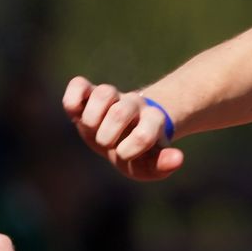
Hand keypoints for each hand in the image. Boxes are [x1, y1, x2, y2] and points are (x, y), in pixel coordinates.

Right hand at [62, 77, 184, 180]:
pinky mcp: (88, 92)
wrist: (123, 137)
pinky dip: (73, 99)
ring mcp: (111, 96)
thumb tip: (178, 158)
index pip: (145, 133)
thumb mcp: (149, 165)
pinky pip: (79, 85)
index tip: (124, 155)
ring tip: (92, 128)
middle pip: (121, 112)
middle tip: (107, 143)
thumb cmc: (137, 154)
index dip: (129, 150)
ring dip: (92, 119)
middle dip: (107, 137)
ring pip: (104, 93)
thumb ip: (163, 165)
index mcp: (153, 120)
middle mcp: (134, 104)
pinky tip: (76, 114)